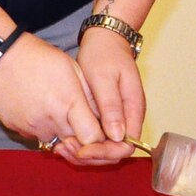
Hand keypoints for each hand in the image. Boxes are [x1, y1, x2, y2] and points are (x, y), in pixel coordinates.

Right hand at [0, 35, 124, 165]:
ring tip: (73, 123)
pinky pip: (41, 139)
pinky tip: (51, 116)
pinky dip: (50, 133)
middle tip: (99, 139)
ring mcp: (32, 128)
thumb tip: (108, 119)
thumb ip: (91, 98)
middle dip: (91, 147)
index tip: (110, 136)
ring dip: (70, 140)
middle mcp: (50, 120)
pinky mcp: (19, 131)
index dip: (105, 141)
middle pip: (78, 148)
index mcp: (68, 102)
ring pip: (59, 146)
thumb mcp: (72, 69)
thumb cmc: (38, 58)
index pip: (94, 139)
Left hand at [74, 26, 147, 154]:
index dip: (104, 153)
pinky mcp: (109, 115)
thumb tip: (118, 136)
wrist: (106, 39)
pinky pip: (101, 136)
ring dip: (86, 151)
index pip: (126, 146)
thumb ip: (112, 107)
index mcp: (133, 109)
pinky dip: (84, 141)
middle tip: (65, 149)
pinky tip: (66, 138)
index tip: (81, 149)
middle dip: (92, 155)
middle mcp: (130, 117)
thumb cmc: (105, 55)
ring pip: (107, 146)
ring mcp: (120, 117)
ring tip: (62, 146)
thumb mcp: (104, 79)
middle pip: (116, 151)